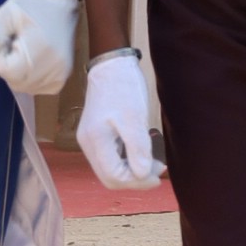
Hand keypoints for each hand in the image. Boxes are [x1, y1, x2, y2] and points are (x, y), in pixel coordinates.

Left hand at [0, 0, 79, 94]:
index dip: (1, 54)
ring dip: (18, 73)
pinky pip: (37, 89)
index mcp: (40, 50)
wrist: (61, 2)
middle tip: (18, 43)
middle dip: (9, 65)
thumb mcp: (4, 15)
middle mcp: (54, 68)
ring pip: (24, 88)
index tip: (10, 39)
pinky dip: (30, 79)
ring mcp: (61, 75)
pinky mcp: (63, 78)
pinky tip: (34, 61)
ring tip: (27, 50)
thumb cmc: (32, 6)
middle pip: (14, 82)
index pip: (5, 71)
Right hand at [75, 49, 163, 189]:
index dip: (137, 181)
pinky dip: (126, 159)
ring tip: (152, 160)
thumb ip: (138, 149)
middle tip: (157, 169)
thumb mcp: (134, 118)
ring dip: (131, 170)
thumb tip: (143, 175)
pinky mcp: (96, 134)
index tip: (158, 174)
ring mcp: (90, 139)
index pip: (114, 177)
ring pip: (110, 168)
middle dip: (135, 178)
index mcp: (95, 140)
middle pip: (109, 177)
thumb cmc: (124, 88)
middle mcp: (88, 143)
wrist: (111, 64)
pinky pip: (110, 156)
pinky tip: (141, 150)